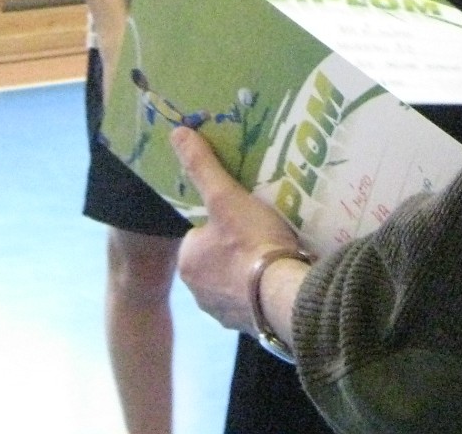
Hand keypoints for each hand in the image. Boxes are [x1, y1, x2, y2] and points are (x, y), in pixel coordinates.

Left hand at [172, 124, 302, 332]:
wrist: (285, 296)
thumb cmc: (251, 243)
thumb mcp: (227, 197)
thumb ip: (202, 167)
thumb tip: (176, 134)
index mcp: (188, 261)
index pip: (199, 234)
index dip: (220, 222)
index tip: (241, 216)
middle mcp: (197, 292)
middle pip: (215, 259)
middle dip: (234, 249)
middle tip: (262, 233)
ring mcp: (223, 313)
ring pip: (233, 283)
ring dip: (249, 272)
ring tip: (274, 254)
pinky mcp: (249, 327)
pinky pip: (252, 303)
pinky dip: (262, 292)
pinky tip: (280, 280)